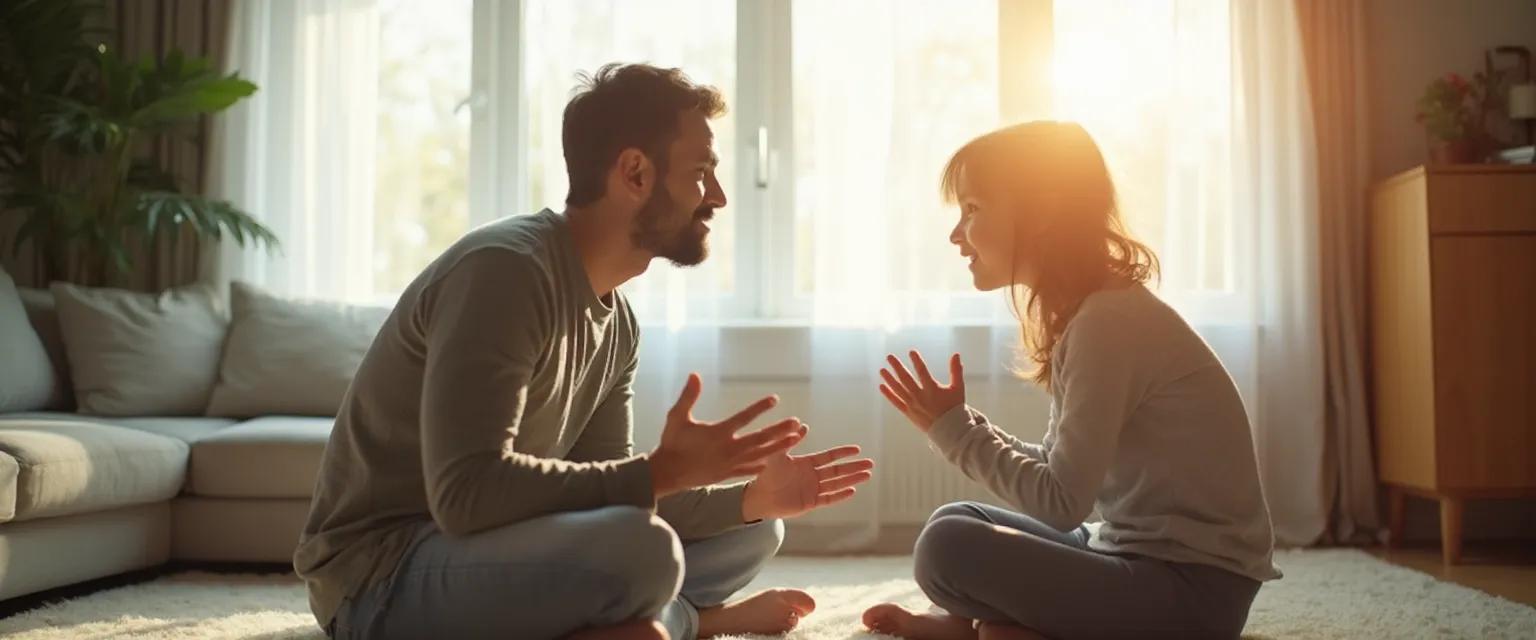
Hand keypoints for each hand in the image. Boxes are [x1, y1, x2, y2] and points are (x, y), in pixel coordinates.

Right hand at [649, 373, 804, 498]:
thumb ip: (688, 396)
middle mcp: (729, 449)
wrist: (667, 473)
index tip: (775, 399)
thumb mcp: (676, 417)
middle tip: (796, 422)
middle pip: (760, 438)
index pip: (744, 418)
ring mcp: (730, 464)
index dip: (760, 408)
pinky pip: (750, 470)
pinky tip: (775, 462)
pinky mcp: (728, 474)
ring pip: (760, 455)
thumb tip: (695, 375)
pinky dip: (763, 466)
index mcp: (718, 433)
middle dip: (779, 430)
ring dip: (779, 446)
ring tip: (795, 439)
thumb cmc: (672, 443)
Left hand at [742, 441, 874, 520]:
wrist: (759, 496)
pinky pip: (828, 499)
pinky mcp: (811, 502)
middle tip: (870, 463)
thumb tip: (801, 424)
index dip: (843, 453)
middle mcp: (813, 476)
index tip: (857, 449)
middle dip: (854, 467)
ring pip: (837, 484)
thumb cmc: (766, 474)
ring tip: (867, 475)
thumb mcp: (777, 455)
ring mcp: (814, 489)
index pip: (830, 457)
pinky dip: (840, 495)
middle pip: (838, 470)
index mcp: (807, 463)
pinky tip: (852, 491)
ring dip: (852, 479)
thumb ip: (789, 441)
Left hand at [879, 351, 965, 432]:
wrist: (950, 430)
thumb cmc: (954, 408)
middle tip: (889, 357)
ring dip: (889, 379)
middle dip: (897, 367)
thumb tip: (956, 355)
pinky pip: (896, 402)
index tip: (911, 352)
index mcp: (932, 389)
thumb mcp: (958, 388)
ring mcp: (913, 405)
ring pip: (898, 389)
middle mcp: (920, 396)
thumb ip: (956, 371)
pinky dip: (888, 394)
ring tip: (882, 370)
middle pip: (906, 379)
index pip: (922, 372)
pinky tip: (882, 386)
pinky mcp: (908, 413)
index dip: (917, 361)